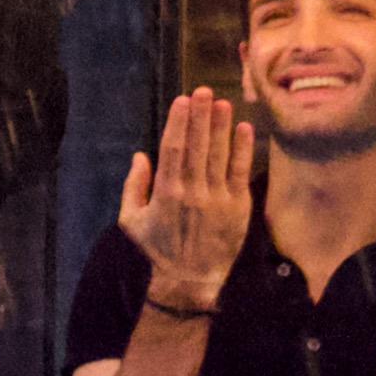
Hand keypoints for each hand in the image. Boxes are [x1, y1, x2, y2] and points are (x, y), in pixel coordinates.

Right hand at [120, 88, 255, 311]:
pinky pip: (241, 173)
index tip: (183, 100)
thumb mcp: (131, 221)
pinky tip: (244, 129)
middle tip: (205, 91)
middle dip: (201, 116)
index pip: (173, 148)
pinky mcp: (238, 208)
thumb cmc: (155, 252)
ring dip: (222, 127)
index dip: (179, 122)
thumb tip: (139, 156)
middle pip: (198, 145)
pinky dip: (243, 150)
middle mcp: (192, 192)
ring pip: (220, 155)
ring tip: (224, 103)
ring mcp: (217, 199)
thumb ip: (133, 186)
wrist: (187, 284)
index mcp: (165, 192)